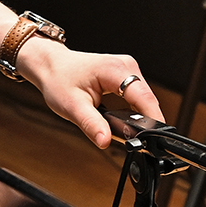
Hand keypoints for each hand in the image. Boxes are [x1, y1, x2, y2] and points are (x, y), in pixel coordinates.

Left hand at [19, 41, 163, 146]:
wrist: (52, 65)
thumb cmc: (59, 80)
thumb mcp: (72, 107)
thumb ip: (91, 125)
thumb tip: (106, 140)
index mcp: (115, 69)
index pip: (144, 97)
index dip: (152, 119)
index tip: (154, 138)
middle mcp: (126, 65)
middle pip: (148, 99)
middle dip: (146, 121)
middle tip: (135, 141)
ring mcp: (128, 68)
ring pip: (145, 98)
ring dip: (141, 115)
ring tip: (129, 131)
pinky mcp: (127, 74)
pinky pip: (139, 95)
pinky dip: (136, 109)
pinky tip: (128, 118)